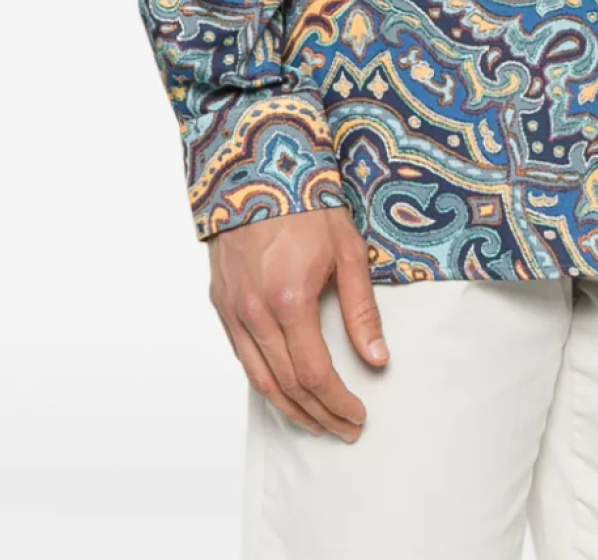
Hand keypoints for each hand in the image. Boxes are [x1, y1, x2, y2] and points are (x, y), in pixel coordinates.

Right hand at [207, 204, 388, 440]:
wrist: (257, 168)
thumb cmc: (307, 204)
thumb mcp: (348, 252)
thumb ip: (362, 310)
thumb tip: (377, 358)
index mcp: (289, 300)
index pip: (315, 374)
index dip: (338, 402)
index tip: (357, 415)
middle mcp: (255, 312)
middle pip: (287, 386)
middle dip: (318, 414)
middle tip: (344, 428)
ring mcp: (233, 309)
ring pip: (258, 379)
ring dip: (289, 408)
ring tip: (316, 422)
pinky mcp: (220, 303)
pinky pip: (241, 356)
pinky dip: (263, 382)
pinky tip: (282, 390)